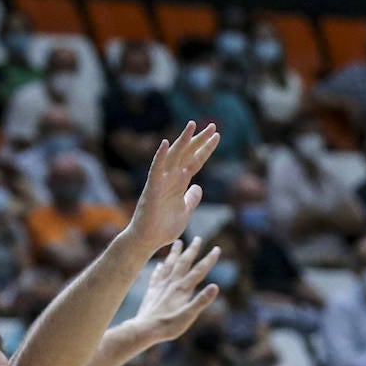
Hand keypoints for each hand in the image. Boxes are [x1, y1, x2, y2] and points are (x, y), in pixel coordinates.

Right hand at [126, 121, 219, 255]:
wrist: (148, 240)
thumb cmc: (163, 227)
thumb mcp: (185, 211)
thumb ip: (192, 199)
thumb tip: (198, 188)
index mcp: (180, 182)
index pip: (195, 161)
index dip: (206, 149)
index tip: (217, 136)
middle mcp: (171, 178)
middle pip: (187, 154)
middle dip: (199, 139)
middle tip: (213, 125)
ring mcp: (161, 181)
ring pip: (173, 156)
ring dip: (183, 141)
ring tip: (193, 125)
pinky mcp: (152, 189)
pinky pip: (156, 170)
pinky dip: (160, 156)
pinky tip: (165, 143)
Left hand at [133, 236, 220, 345]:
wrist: (144, 329)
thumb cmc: (168, 326)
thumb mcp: (188, 316)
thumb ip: (201, 301)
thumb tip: (215, 286)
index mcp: (182, 289)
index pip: (199, 271)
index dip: (209, 260)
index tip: (217, 249)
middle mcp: (172, 284)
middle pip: (184, 263)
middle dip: (192, 250)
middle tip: (198, 238)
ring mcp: (160, 286)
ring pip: (169, 265)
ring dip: (175, 253)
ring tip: (178, 242)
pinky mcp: (152, 292)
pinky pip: (157, 275)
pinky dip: (159, 268)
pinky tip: (159, 265)